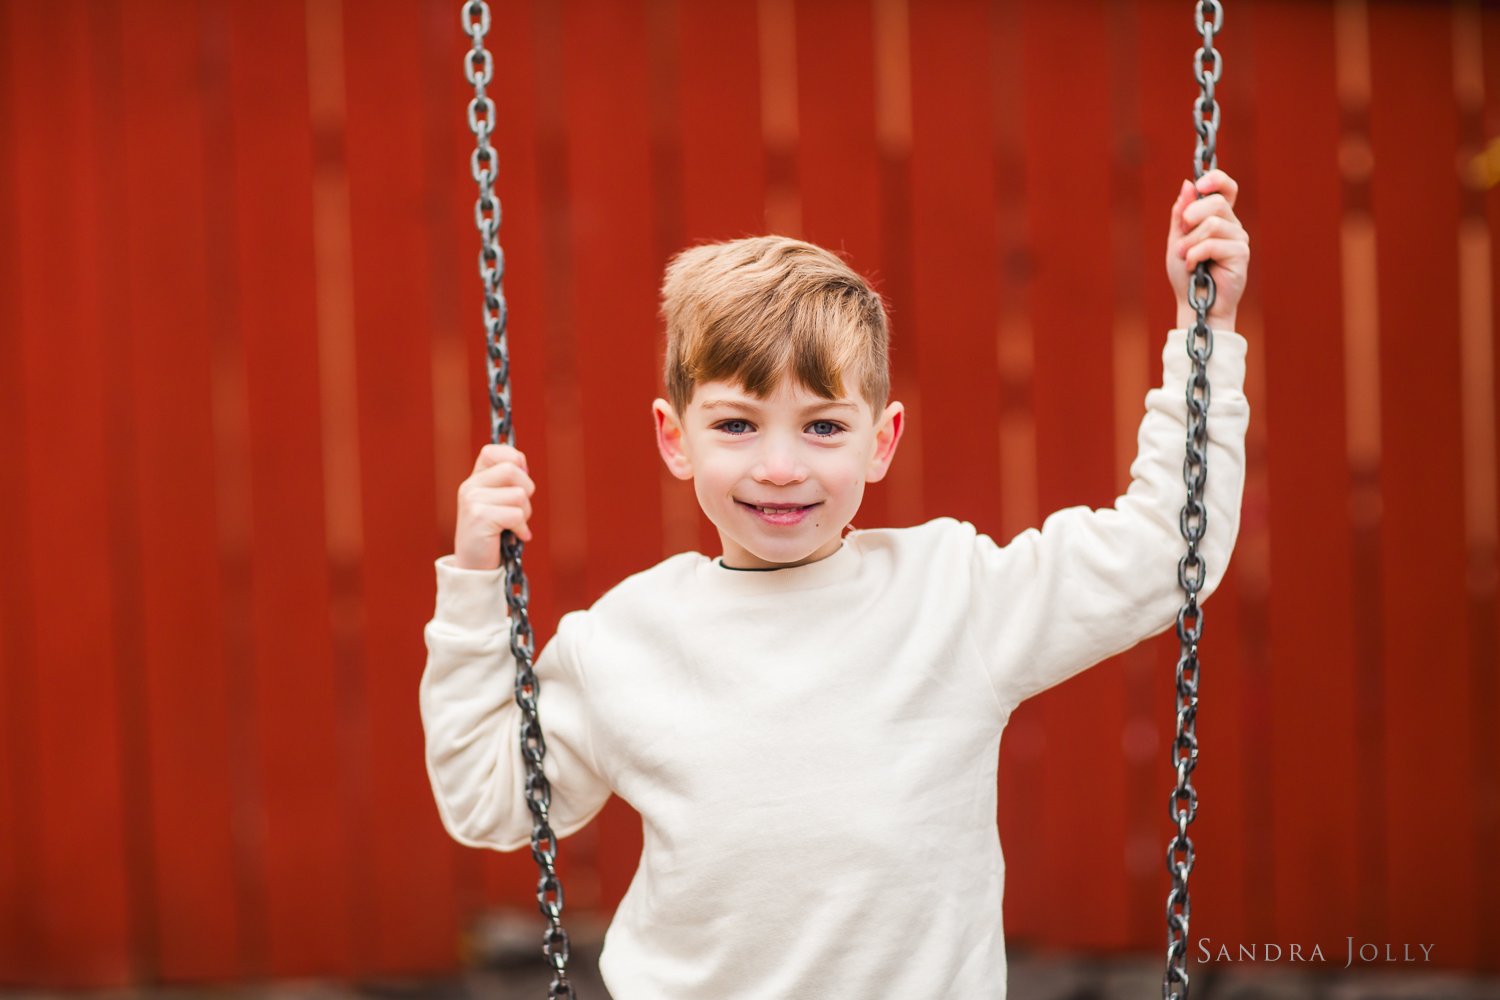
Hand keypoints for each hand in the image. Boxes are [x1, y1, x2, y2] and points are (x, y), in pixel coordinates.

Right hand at [454, 444, 536, 569]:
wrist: (475, 567)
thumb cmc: (493, 534)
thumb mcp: (498, 504)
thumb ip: (507, 483)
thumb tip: (523, 465)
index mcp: (474, 480)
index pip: (492, 451)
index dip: (513, 458)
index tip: (521, 477)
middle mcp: (470, 487)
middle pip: (512, 470)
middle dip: (526, 491)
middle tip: (520, 510)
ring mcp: (472, 501)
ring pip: (518, 494)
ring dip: (525, 513)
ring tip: (514, 525)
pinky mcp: (479, 517)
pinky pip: (516, 514)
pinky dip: (521, 528)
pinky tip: (515, 536)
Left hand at [1166, 169, 1248, 330]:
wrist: (1195, 305)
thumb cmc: (1188, 275)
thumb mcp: (1177, 240)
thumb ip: (1181, 214)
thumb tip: (1188, 185)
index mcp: (1219, 218)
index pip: (1227, 188)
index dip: (1216, 179)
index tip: (1200, 184)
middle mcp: (1233, 226)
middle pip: (1216, 202)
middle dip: (1192, 217)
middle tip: (1181, 236)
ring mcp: (1239, 240)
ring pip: (1213, 224)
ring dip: (1190, 242)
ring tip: (1184, 257)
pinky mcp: (1241, 255)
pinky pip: (1213, 244)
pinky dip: (1195, 255)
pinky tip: (1194, 267)